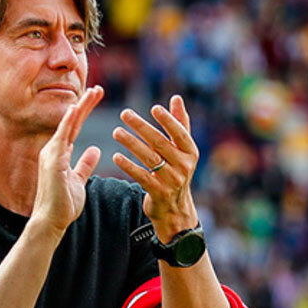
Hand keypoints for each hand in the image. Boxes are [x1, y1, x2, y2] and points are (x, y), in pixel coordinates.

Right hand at [32, 86, 103, 237]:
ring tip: (93, 92)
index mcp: (60, 153)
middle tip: (98, 88)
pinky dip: (67, 122)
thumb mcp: (79, 180)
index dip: (84, 111)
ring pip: (68, 124)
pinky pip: (61, 137)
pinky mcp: (52, 160)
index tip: (95, 97)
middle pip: (72, 121)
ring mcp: (51, 153)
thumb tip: (94, 150)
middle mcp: (54, 149)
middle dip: (85, 104)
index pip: (75, 127)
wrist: (50, 221)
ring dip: (80, 107)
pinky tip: (74, 109)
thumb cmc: (63, 204)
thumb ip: (84, 164)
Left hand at [113, 95, 198, 242]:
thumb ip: (180, 124)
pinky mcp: (158, 193)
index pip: (180, 134)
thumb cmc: (176, 171)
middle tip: (124, 114)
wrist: (175, 209)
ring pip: (149, 158)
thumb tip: (176, 98)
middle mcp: (184, 166)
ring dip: (131, 143)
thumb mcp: (182, 150)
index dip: (168, 121)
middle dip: (141, 126)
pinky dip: (128, 166)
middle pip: (160, 143)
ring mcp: (172, 181)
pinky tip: (116, 156)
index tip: (154, 108)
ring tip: (116, 132)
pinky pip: (141, 176)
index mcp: (191, 153)